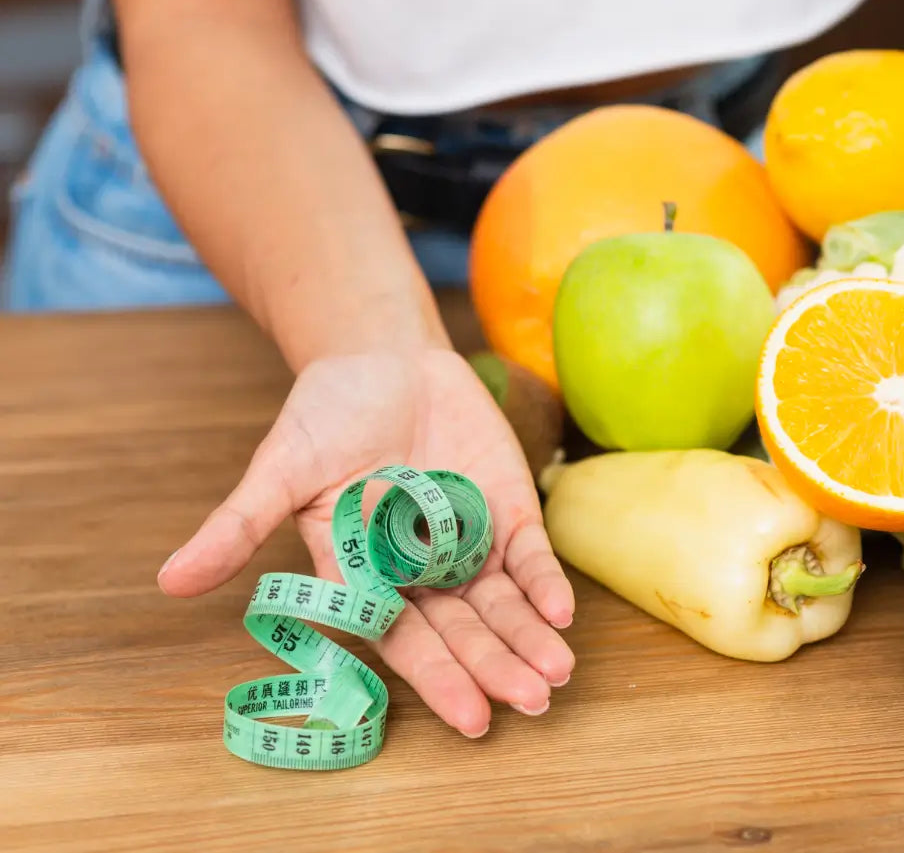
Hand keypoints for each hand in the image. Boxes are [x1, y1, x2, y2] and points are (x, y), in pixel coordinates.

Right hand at [157, 348, 574, 737]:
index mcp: (365, 574)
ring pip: (503, 604)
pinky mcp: (504, 508)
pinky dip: (546, 582)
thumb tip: (169, 580)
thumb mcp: (279, 467)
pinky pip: (529, 555)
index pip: (404, 638)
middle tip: (532, 704)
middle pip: (463, 630)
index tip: (471, 718)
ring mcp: (467, 542)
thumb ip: (238, 525)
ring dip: (530, 639)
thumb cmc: (324, 413)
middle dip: (496, 667)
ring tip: (556, 677)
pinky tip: (563, 614)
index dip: (437, 677)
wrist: (382, 355)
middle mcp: (420, 570)